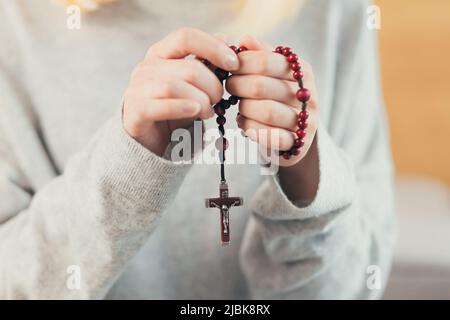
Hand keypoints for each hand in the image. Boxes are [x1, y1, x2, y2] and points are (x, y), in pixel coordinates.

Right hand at [123, 27, 238, 155]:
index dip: (213, 48)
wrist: (150, 139)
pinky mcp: (136, 111)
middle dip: (213, 86)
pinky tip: (195, 111)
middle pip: (189, 68)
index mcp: (161, 53)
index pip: (186, 37)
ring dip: (201, 100)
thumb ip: (206, 64)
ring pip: (175, 86)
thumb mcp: (194, 85)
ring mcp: (138, 89)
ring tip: (208, 112)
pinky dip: (182, 108)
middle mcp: (147, 67)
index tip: (234, 64)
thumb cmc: (176, 108)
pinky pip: (161, 105)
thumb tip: (223, 38)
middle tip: (219, 100)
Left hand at [226, 36, 317, 166]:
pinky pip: (269, 136)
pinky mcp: (298, 144)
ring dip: (244, 109)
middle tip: (229, 87)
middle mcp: (307, 95)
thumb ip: (260, 55)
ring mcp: (305, 121)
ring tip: (240, 107)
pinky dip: (251, 129)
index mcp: (302, 71)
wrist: (295, 133)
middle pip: (261, 86)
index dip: (241, 64)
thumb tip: (245, 39)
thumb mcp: (273, 73)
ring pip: (265, 112)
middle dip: (237, 86)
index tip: (229, 68)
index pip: (265, 61)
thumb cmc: (277, 97)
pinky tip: (246, 124)